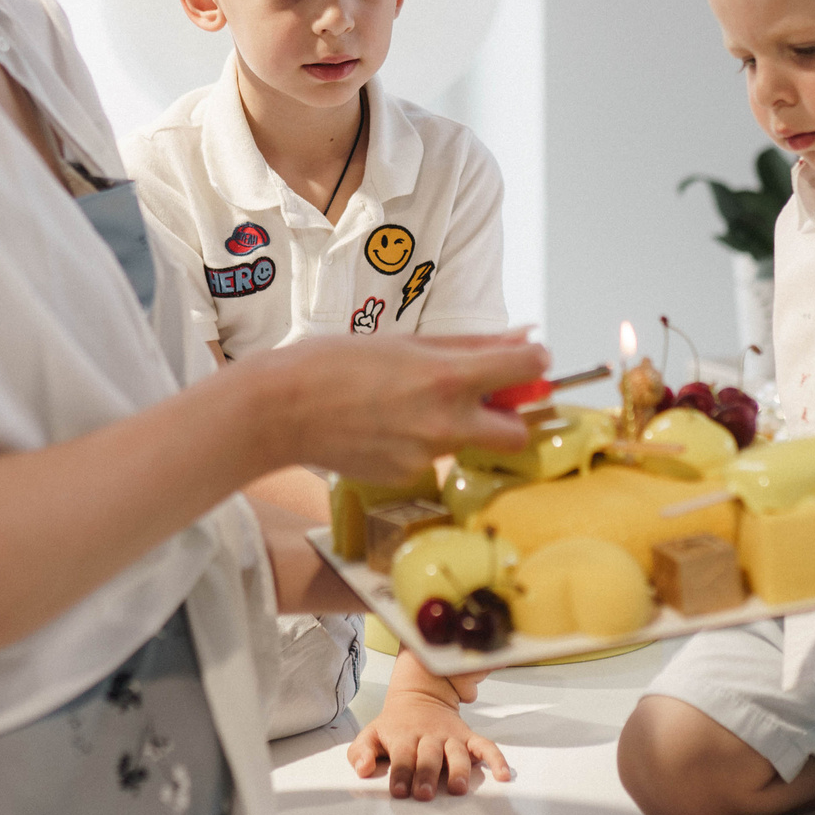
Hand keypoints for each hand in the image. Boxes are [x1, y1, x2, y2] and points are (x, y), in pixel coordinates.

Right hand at [240, 335, 545, 485]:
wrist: (281, 410)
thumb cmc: (334, 363)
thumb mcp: (407, 342)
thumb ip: (470, 345)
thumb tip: (521, 338)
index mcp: (449, 378)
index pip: (528, 369)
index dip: (534, 363)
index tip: (525, 361)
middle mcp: (446, 423)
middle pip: (515, 433)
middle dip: (508, 416)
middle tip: (483, 398)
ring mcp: (427, 456)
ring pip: (466, 443)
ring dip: (456, 425)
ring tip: (407, 404)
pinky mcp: (406, 476)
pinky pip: (431, 458)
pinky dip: (419, 442)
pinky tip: (383, 426)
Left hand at [347, 658, 513, 798]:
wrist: (419, 694)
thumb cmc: (394, 725)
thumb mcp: (371, 733)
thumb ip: (361, 752)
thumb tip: (362, 769)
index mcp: (404, 737)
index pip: (401, 757)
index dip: (400, 774)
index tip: (399, 791)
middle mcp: (429, 737)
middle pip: (429, 756)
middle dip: (427, 774)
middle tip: (425, 794)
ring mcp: (450, 737)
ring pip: (457, 753)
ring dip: (458, 770)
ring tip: (458, 787)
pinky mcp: (467, 737)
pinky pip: (485, 746)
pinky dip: (496, 759)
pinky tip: (502, 775)